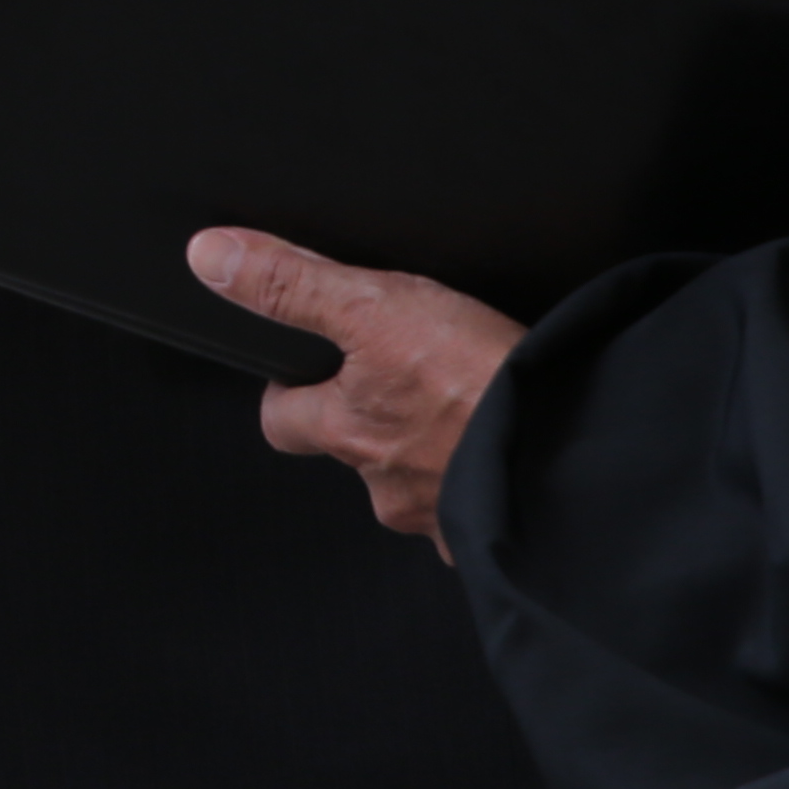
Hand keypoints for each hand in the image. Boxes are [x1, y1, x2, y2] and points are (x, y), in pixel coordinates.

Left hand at [212, 229, 523, 556]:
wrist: (575, 450)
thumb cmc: (482, 386)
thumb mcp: (377, 309)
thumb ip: (293, 284)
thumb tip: (213, 258)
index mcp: (348, 430)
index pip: (282, 420)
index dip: (289, 394)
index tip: (300, 375)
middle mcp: (384, 484)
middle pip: (353, 454)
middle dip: (371, 424)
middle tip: (403, 385)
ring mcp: (437, 514)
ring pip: (415, 483)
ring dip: (430, 454)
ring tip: (463, 413)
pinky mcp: (491, 530)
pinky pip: (474, 511)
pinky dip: (481, 485)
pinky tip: (503, 454)